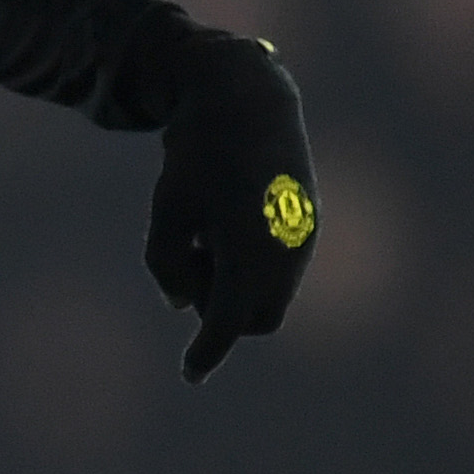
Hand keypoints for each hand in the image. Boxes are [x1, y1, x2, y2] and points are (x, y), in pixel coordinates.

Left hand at [142, 31, 316, 381]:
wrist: (247, 98)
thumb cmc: (197, 156)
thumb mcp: (168, 211)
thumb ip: (166, 265)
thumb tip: (179, 305)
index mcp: (248, 251)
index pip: (226, 322)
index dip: (205, 354)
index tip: (189, 375)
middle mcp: (285, 251)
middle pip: (254, 318)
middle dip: (221, 311)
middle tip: (190, 261)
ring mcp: (303, 237)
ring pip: (270, 292)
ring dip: (236, 284)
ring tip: (207, 233)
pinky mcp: (308, 222)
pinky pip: (280, 265)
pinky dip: (252, 262)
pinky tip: (228, 219)